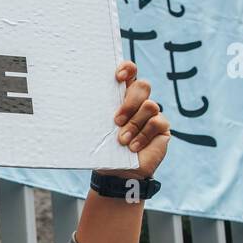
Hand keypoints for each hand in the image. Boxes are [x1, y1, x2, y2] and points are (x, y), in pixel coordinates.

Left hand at [98, 61, 170, 178]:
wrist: (118, 173)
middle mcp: (140, 102)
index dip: (128, 69)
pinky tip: (133, 147)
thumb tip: (79, 98)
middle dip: (129, 102)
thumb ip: (99, 113)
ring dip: (133, 124)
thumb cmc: (106, 148)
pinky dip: (143, 135)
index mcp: (123, 96)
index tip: (118, 77)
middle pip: (143, 86)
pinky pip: (157, 122)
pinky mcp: (163, 128)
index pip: (131, 72)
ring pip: (150, 105)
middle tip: (116, 120)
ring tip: (122, 140)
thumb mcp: (99, 129)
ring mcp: (153, 114)